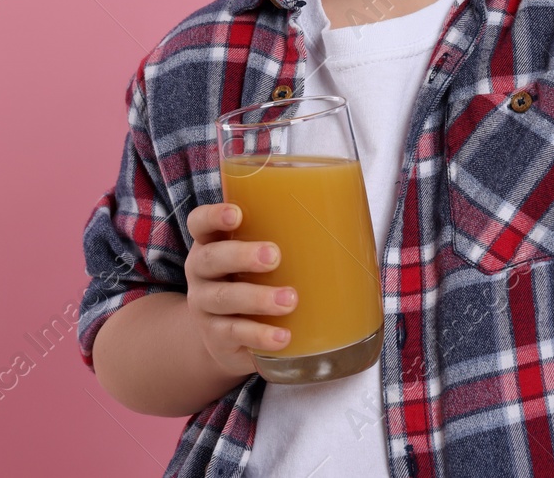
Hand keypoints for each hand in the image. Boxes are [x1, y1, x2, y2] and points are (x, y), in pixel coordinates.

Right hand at [185, 202, 297, 378]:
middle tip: (275, 256)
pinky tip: (284, 337)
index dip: (213, 216)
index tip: (238, 214)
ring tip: (290, 299)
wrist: (225, 338)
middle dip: (242, 255)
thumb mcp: (257, 259)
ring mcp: (205, 307)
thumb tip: (354, 229)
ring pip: (224, 298)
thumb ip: (286, 240)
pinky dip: (261, 335)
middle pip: (210, 259)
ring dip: (258, 298)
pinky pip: (236, 335)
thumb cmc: (252, 282)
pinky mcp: (217, 338)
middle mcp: (202, 273)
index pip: (199, 223)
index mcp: (212, 243)